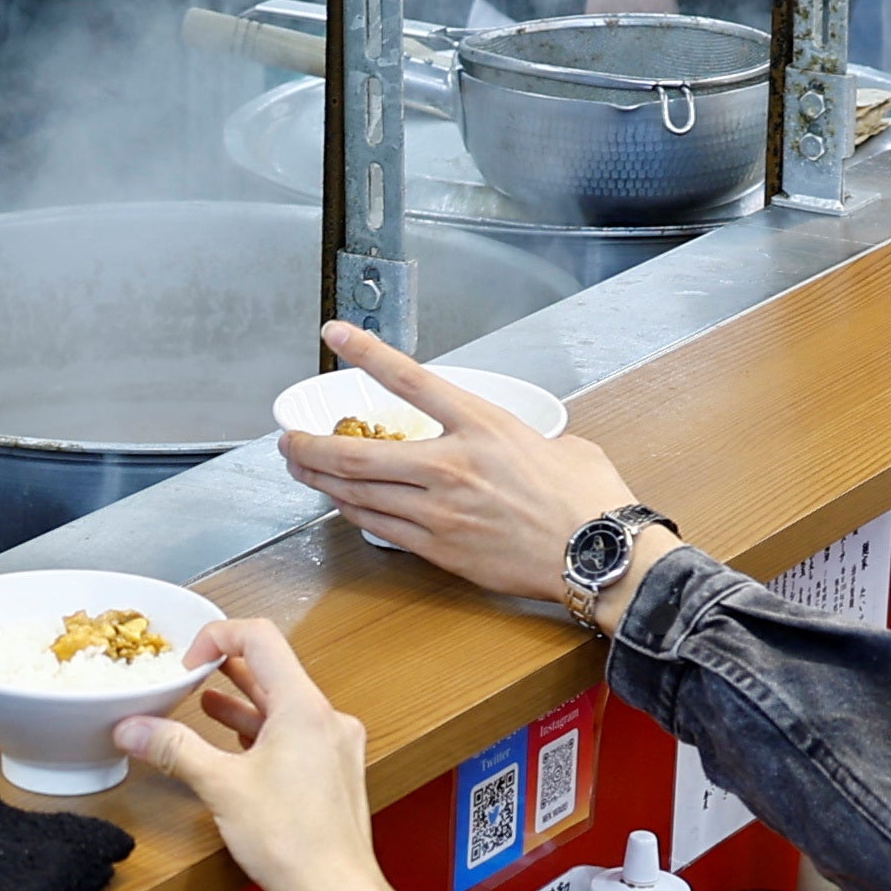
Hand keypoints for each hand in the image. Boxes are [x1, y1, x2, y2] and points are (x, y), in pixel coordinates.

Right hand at [116, 617, 373, 890]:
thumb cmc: (294, 843)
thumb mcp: (221, 787)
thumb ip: (174, 749)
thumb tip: (133, 728)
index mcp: (304, 707)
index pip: (260, 638)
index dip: (217, 637)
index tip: (188, 661)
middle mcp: (326, 719)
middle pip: (274, 669)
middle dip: (227, 668)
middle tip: (191, 673)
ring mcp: (334, 745)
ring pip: (285, 704)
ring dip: (243, 701)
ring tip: (206, 703)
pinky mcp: (334, 771)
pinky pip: (297, 733)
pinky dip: (264, 730)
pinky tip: (239, 745)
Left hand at [274, 325, 655, 614]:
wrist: (601, 557)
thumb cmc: (589, 500)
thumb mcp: (557, 442)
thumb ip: (517, 434)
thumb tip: (510, 439)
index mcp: (482, 425)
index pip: (408, 378)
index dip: (364, 351)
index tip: (335, 334)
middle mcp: (451, 465)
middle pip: (356, 451)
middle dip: (310, 444)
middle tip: (289, 437)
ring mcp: (439, 510)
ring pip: (356, 493)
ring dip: (319, 480)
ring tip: (300, 469)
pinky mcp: (439, 548)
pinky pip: (378, 527)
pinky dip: (351, 511)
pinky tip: (340, 504)